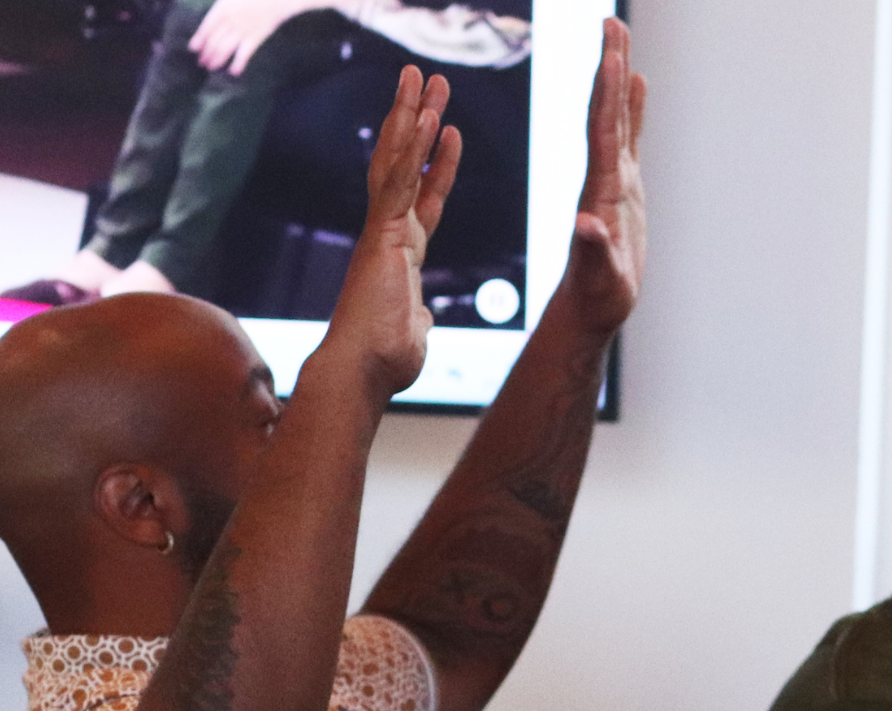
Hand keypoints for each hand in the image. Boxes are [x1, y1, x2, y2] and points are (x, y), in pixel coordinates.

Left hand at [189, 0, 334, 75]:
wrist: (275, 0)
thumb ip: (220, 9)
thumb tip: (210, 24)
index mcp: (221, 10)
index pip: (205, 29)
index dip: (198, 41)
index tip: (194, 50)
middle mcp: (229, 22)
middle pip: (213, 41)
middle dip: (206, 54)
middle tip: (202, 62)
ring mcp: (242, 31)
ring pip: (224, 49)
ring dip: (216, 60)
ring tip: (211, 67)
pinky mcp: (255, 38)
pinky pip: (244, 54)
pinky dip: (238, 64)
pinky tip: (234, 71)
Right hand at [316, 67, 460, 400]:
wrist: (362, 374)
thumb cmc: (384, 361)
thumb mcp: (414, 331)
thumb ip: (418, 316)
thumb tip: (422, 319)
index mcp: (401, 252)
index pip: (424, 197)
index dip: (437, 163)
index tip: (450, 131)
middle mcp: (388, 234)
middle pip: (404, 164)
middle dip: (417, 120)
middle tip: (428, 80)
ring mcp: (382, 232)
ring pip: (395, 161)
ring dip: (411, 116)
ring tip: (422, 77)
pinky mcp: (382, 237)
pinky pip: (398, 184)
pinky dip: (412, 150)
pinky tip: (426, 118)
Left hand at [562, 17, 648, 336]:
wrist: (589, 307)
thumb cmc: (597, 297)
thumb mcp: (599, 277)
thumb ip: (593, 250)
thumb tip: (587, 225)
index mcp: (600, 190)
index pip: (603, 131)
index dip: (608, 92)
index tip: (611, 54)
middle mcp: (604, 176)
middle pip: (606, 111)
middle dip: (609, 67)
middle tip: (611, 23)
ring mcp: (614, 180)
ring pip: (616, 117)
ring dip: (618, 78)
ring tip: (620, 38)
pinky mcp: (624, 189)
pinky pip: (629, 139)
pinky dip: (633, 109)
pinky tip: (637, 85)